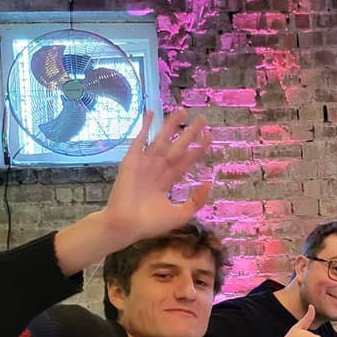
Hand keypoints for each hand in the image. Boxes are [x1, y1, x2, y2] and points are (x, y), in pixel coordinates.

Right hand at [102, 109, 212, 245]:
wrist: (126, 226)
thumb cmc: (150, 224)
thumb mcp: (180, 214)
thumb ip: (196, 200)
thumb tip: (208, 183)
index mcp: (168, 180)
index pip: (186, 160)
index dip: (198, 148)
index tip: (209, 136)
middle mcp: (158, 169)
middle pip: (177, 146)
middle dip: (189, 133)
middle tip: (202, 118)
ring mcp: (145, 163)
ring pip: (162, 140)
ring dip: (171, 125)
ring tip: (182, 111)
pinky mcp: (131, 161)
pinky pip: (139, 140)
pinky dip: (144, 126)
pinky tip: (150, 113)